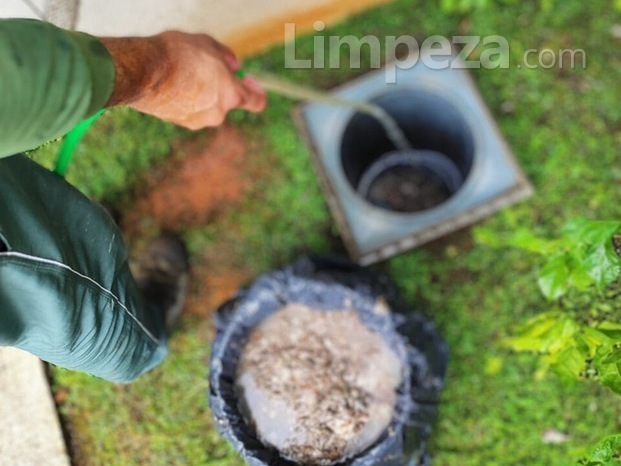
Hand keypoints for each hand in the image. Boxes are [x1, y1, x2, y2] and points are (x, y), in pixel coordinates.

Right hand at [100, 32, 265, 128]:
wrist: (144, 73)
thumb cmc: (178, 56)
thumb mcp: (208, 45)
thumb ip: (226, 57)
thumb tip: (234, 66)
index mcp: (231, 96)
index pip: (256, 102)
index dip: (256, 91)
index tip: (249, 82)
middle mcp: (217, 114)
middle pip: (226, 101)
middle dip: (219, 86)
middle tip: (205, 67)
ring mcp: (196, 121)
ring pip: (205, 105)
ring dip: (200, 93)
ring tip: (183, 72)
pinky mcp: (177, 122)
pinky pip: (187, 109)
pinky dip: (184, 99)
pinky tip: (170, 83)